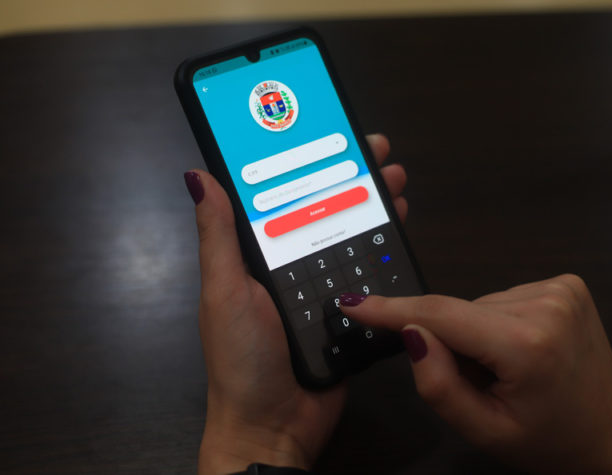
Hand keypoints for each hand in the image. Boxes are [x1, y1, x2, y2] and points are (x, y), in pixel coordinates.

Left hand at [185, 134, 407, 473]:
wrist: (274, 425)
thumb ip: (218, 236)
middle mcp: (288, 264)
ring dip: (373, 204)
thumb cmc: (241, 360)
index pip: (281, 196)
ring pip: (350, 233)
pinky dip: (384, 246)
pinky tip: (399, 226)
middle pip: (323, 208)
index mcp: (255, 255)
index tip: (328, 132)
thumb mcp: (224, 291)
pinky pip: (369, 272)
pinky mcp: (348, 310)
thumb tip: (198, 175)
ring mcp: (319, 286)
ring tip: (395, 182)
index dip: (304, 160)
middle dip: (351, 175)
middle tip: (377, 151)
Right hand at [340, 275, 611, 472]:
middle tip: (479, 380)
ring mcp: (560, 288)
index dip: (392, 309)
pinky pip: (503, 298)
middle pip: (460, 311)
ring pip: (480, 304)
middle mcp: (545, 304)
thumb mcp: (484, 431)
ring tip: (507, 368)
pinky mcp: (566, 283)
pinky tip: (523, 349)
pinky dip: (498, 322)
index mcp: (526, 344)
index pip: (441, 314)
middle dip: (451, 341)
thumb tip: (411, 332)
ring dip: (477, 332)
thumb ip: (439, 385)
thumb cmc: (547, 440)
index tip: (354, 303)